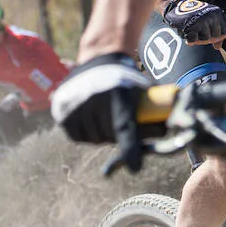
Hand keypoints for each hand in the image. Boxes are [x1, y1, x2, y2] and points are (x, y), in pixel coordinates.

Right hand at [51, 53, 151, 172]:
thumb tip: (164, 135)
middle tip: (122, 126)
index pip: (124, 127)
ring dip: (103, 135)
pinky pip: (78, 136)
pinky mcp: (62, 111)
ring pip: (94, 139)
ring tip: (106, 117)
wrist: (99, 58)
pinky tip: (93, 118)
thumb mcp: (142, 92)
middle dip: (119, 137)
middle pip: (110, 137)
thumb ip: (152, 115)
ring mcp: (75, 105)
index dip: (130, 148)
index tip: (135, 168)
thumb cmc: (127, 79)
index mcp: (117, 94)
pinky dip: (88, 133)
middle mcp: (93, 99)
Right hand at [163, 0, 225, 45]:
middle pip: (215, 37)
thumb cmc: (196, 13)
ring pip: (206, 39)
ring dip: (198, 38)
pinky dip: (190, 40)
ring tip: (193, 30)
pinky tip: (187, 33)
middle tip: (200, 31)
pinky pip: (194, 41)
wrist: (178, 5)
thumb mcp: (210, 18)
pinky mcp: (191, 27)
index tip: (210, 32)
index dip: (219, 36)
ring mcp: (201, 22)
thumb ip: (217, 32)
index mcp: (218, 13)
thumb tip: (218, 47)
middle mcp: (211, 16)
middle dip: (208, 37)